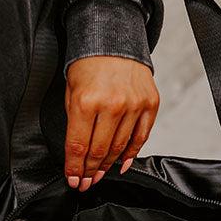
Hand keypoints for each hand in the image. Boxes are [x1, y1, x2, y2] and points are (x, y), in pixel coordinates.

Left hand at [64, 56, 159, 190]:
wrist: (114, 38)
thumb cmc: (88, 64)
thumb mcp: (71, 91)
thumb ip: (74, 122)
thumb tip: (78, 153)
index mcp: (86, 101)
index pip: (78, 145)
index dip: (75, 168)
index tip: (73, 180)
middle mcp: (112, 105)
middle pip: (100, 150)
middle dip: (90, 171)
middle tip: (86, 182)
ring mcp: (133, 105)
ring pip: (120, 147)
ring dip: (108, 165)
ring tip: (100, 175)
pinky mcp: (150, 104)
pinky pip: (141, 136)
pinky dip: (132, 153)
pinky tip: (122, 164)